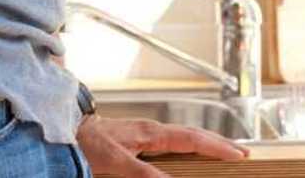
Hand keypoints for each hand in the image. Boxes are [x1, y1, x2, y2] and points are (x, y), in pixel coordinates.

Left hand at [76, 115, 248, 177]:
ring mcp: (145, 134)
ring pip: (184, 138)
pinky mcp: (137, 140)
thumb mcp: (116, 162)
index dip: (218, 147)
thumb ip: (144, 174)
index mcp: (152, 133)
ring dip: (205, 144)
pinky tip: (188, 155)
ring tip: (222, 152)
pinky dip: (188, 147)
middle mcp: (152, 131)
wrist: (63, 130)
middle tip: (241, 154)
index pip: (194, 139)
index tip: (240, 154)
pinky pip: (171, 142)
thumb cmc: (85, 143)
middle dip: (219, 144)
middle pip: (194, 136)